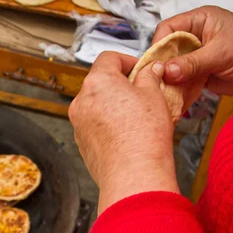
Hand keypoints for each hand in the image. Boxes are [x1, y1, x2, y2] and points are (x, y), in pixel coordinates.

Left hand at [69, 52, 179, 214]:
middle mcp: (81, 100)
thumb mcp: (154, 95)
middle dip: (121, 85)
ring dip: (113, 105)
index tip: (141, 69)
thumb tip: (150, 69)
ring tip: (137, 117)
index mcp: (98, 82)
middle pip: (100, 82)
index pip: (109, 58)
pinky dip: (107, 124)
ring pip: (96, 105)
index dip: (127, 60)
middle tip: (142, 93)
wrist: (132, 175)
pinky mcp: (81, 142)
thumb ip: (149, 76)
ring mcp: (78, 123)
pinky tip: (126, 134)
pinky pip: (94, 125)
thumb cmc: (144, 135)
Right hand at [155, 6, 232, 95]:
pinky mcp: (202, 74)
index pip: (168, 28)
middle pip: (167, 48)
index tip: (154, 62)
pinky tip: (172, 97)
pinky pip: (184, 80)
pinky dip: (178, 89)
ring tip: (161, 91)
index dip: (159, 43)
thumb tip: (165, 71)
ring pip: (173, 66)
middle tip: (154, 80)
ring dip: (168, 79)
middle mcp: (195, 37)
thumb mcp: (221, 53)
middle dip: (161, 64)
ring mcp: (198, 56)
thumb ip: (192, 63)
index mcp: (199, 21)